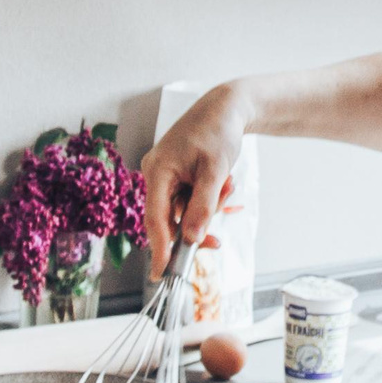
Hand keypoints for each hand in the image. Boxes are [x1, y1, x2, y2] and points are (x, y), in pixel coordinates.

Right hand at [139, 85, 246, 265]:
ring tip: (227, 184)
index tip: (161, 274)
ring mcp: (164, 175)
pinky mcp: (175, 176)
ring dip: (207, 208)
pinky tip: (222, 184)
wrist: (226, 108)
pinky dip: (206, 201)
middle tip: (217, 242)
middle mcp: (155, 174)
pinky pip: (187, 201)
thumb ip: (204, 207)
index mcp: (158, 171)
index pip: (154, 218)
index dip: (158, 248)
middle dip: (196, 226)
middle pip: (169, 219)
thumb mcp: (216, 172)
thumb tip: (193, 240)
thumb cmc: (218, 133)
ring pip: (182, 211)